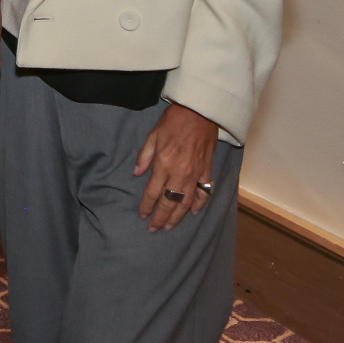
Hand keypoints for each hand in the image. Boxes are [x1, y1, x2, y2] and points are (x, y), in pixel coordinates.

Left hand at [134, 102, 218, 231]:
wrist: (200, 113)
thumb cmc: (173, 122)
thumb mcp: (153, 135)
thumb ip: (144, 156)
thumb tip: (136, 173)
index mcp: (164, 164)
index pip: (153, 192)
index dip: (147, 206)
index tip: (142, 216)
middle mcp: (179, 173)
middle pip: (169, 202)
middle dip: (161, 217)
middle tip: (154, 229)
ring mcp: (195, 174)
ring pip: (186, 202)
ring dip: (178, 216)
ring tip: (170, 226)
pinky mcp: (207, 172)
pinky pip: (204, 193)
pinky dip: (199, 204)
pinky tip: (192, 212)